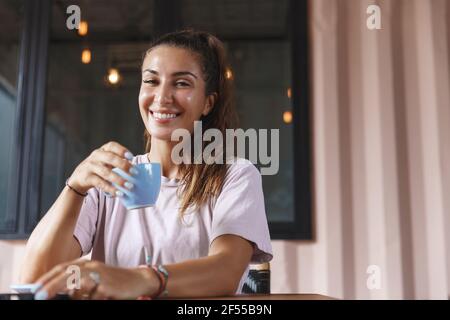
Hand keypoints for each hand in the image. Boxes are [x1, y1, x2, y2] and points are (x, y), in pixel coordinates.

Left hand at [32, 259, 158, 299]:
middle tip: (38, 295)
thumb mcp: (93, 281)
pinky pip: (92, 297)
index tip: (34, 287)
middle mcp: (92, 266)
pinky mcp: (107, 286)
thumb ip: (78, 284)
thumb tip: (59, 293)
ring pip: (76, 285)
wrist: (138, 281)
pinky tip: (94, 299)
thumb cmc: (114, 282)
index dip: (47, 277)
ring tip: (56, 297)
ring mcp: (100, 275)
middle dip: (50, 285)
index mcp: (86, 264)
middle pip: (66, 274)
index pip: (62, 268)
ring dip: (66, 293)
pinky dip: (90, 300)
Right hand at [68, 141, 136, 195]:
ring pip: (106, 172)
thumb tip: (137, 169)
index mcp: (103, 150)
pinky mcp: (87, 178)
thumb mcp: (106, 161)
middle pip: (110, 158)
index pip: (112, 146)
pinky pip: (100, 183)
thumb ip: (118, 162)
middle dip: (123, 165)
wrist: (78, 178)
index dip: (122, 150)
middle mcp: (96, 156)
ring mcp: (90, 166)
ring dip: (119, 180)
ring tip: (130, 186)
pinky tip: (119, 193)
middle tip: (135, 173)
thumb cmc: (99, 168)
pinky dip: (111, 189)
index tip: (132, 157)